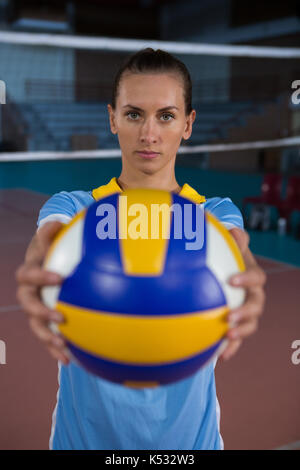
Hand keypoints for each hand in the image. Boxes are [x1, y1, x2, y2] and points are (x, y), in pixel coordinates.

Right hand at [16, 221, 69, 364]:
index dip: (40, 276)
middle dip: (41, 311)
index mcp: (31, 269)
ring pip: (34, 324)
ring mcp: (35, 307)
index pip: (29, 273)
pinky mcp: (44, 321)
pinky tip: (70, 360)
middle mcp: (29, 290)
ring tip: (63, 345)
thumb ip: (54, 229)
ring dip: (46, 336)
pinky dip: (55, 350)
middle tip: (60, 316)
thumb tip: (56, 223)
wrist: (50, 260)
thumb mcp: (54, 233)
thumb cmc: (55, 245)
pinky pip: (47, 337)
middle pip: (26, 303)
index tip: (60, 278)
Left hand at [219, 227, 265, 360]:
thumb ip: (232, 238)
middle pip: (257, 305)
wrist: (225, 272)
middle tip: (229, 316)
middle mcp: (253, 294)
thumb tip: (233, 230)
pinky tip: (219, 358)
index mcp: (251, 275)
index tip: (232, 280)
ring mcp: (246, 311)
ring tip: (226, 337)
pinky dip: (230, 348)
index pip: (256, 277)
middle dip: (245, 312)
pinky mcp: (237, 324)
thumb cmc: (225, 256)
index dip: (247, 279)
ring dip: (241, 332)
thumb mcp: (228, 244)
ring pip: (251, 324)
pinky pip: (237, 339)